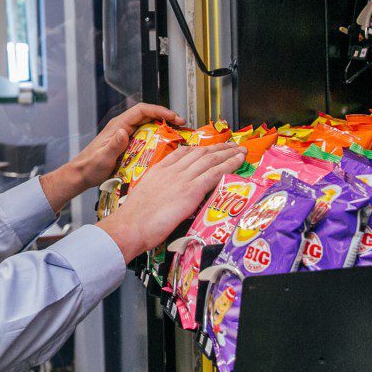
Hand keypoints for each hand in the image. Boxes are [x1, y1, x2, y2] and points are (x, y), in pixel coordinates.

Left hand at [39, 103, 183, 211]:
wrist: (81, 175)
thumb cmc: (89, 167)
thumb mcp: (102, 158)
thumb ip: (113, 145)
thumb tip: (124, 131)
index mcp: (118, 126)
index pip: (142, 110)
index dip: (159, 110)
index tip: (173, 117)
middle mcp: (122, 127)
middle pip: (148, 115)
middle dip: (166, 118)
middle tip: (181, 125)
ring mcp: (124, 134)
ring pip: (147, 125)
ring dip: (163, 127)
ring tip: (177, 134)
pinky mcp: (126, 143)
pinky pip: (145, 136)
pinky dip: (157, 137)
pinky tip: (165, 146)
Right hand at [96, 143, 245, 261]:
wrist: (131, 225)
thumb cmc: (134, 219)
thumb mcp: (144, 195)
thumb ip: (158, 191)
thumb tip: (167, 198)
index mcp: (159, 170)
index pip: (182, 153)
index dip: (199, 149)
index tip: (209, 148)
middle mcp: (172, 170)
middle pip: (200, 153)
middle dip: (218, 148)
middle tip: (231, 145)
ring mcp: (182, 179)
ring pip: (210, 160)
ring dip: (228, 153)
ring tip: (240, 150)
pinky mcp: (191, 190)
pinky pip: (215, 173)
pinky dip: (229, 164)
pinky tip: (238, 161)